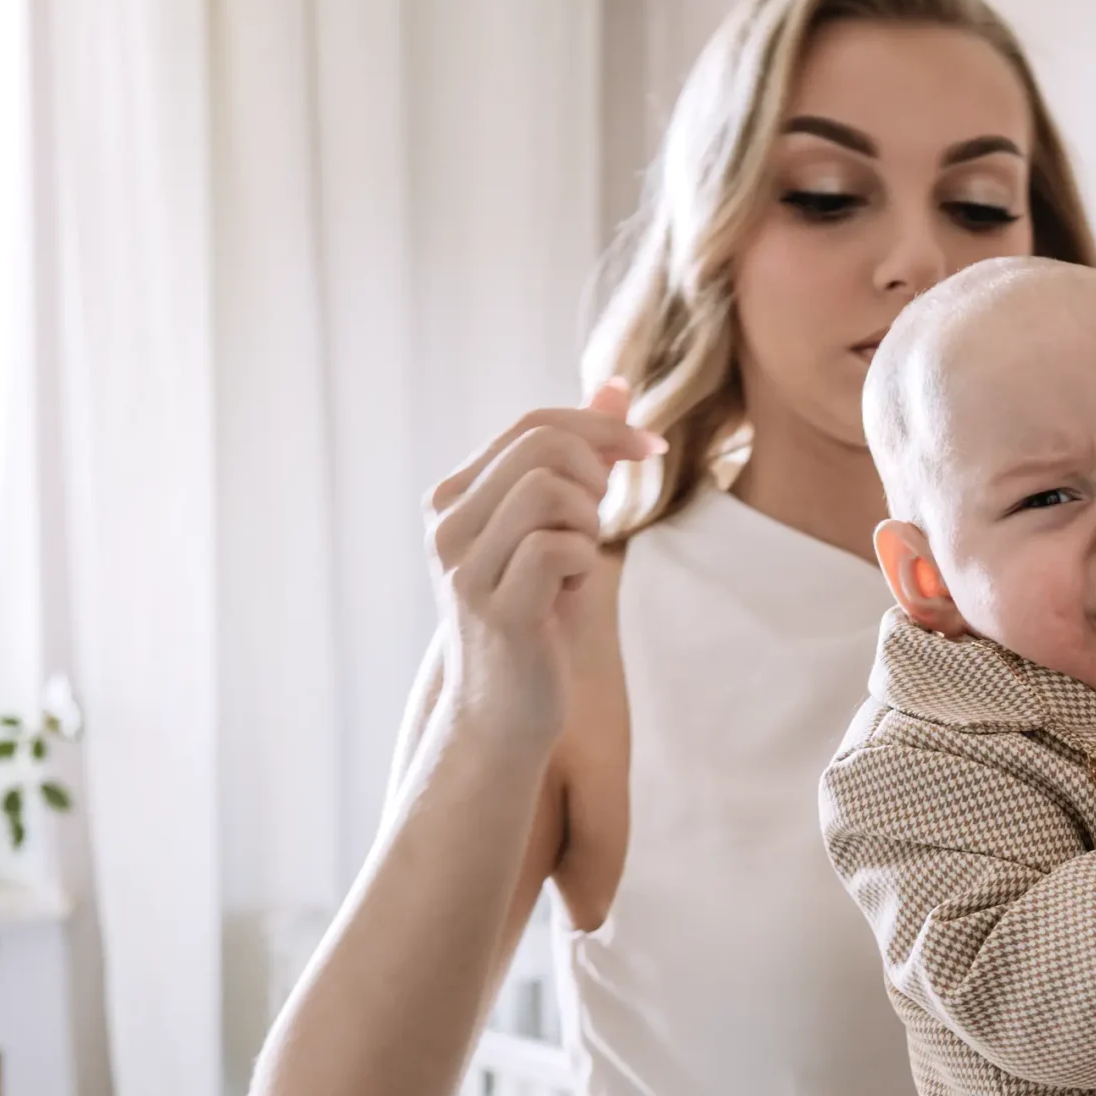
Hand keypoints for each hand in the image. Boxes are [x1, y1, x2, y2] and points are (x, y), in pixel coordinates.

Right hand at [425, 381, 662, 749]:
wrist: (504, 712)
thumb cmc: (538, 617)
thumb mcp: (559, 525)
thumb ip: (581, 457)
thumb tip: (619, 383)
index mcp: (454, 497)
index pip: (534, 423)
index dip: (603, 425)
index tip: (650, 448)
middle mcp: (445, 524)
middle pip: (544, 443)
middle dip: (597, 471)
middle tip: (600, 521)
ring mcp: (463, 566)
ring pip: (551, 488)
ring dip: (588, 521)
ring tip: (576, 562)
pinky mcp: (494, 607)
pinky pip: (561, 547)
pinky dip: (584, 564)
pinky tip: (568, 594)